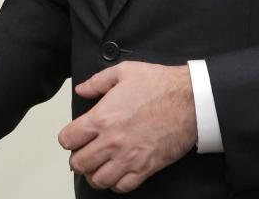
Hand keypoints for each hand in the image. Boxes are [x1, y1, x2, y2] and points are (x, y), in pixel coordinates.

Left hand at [57, 62, 196, 192]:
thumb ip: (97, 82)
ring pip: (98, 180)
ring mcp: (129, 157)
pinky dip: (115, 184)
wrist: (190, 100)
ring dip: (93, 174)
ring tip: (97, 166)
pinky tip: (116, 173)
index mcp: (102, 118)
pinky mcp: (146, 168)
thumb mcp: (124, 71)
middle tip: (83, 153)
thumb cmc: (161, 85)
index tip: (73, 137)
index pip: (68, 139)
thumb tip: (82, 90)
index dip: (67, 138)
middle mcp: (112, 141)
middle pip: (79, 163)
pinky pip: (122, 187)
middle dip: (77, 159)